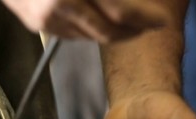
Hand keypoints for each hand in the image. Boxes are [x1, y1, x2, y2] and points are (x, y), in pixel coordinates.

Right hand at [1, 0, 169, 42]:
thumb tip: (128, 2)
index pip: (119, 12)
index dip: (143, 18)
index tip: (159, 20)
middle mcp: (58, 8)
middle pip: (104, 33)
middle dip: (130, 32)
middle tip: (148, 26)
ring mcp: (45, 20)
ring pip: (88, 37)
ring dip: (110, 32)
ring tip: (125, 24)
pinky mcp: (36, 26)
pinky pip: (69, 35)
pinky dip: (87, 31)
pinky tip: (96, 22)